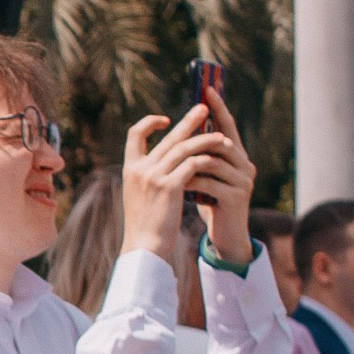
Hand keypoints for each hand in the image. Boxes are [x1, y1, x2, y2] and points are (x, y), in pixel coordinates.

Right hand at [119, 99, 252, 268]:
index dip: (149, 123)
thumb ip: (150, 177)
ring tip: (222, 137)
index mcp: (131, 169)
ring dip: (205, 139)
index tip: (166, 120)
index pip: (134, 134)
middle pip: (167, 137)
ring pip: (184, 148)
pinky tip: (218, 159)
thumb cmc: (146, 225)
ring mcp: (153, 176)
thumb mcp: (141, 196)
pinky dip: (206, 159)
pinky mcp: (169, 186)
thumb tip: (168, 163)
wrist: (145, 246)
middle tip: (204, 108)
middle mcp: (140, 169)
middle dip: (188, 121)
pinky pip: (192, 164)